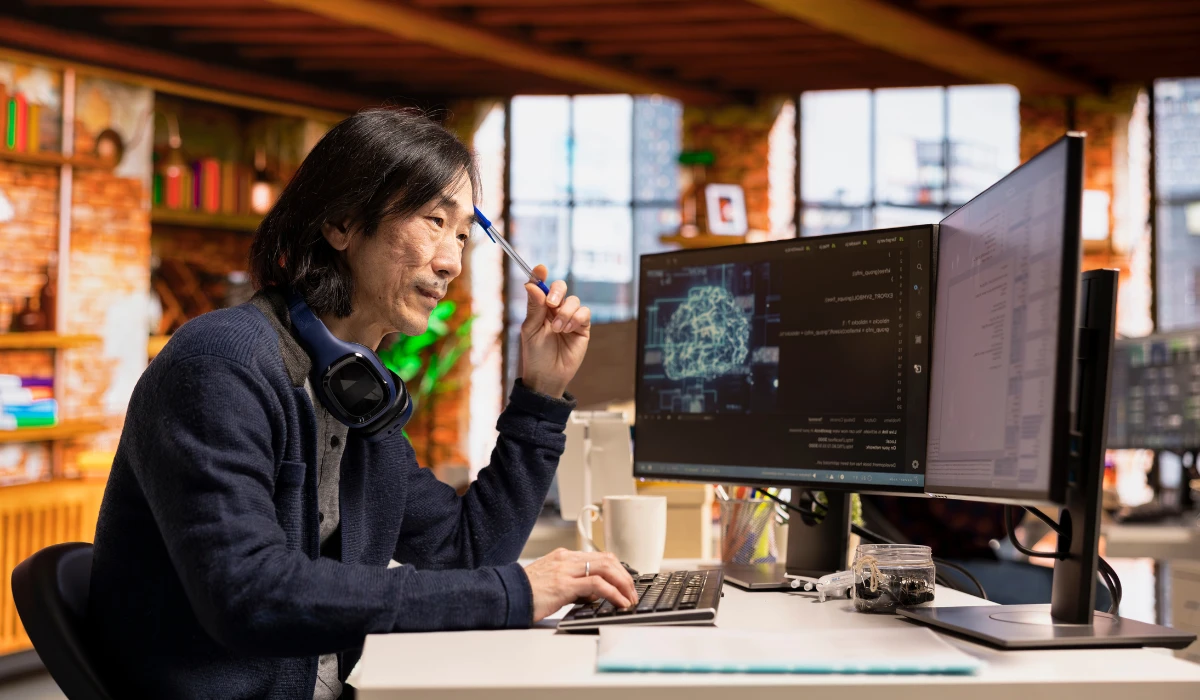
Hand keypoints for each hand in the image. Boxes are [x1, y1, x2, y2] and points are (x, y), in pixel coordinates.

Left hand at [518, 264, 590, 397]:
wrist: (548, 376)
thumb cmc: (535, 354)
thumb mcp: (530, 330)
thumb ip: (534, 307)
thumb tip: (531, 284)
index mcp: (539, 308)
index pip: (540, 286)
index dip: (540, 275)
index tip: (540, 269)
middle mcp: (555, 310)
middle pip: (560, 288)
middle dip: (557, 292)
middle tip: (552, 304)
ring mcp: (569, 317)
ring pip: (573, 300)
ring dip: (565, 313)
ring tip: (558, 329)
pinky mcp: (582, 327)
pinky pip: (584, 312)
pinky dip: (576, 318)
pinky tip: (568, 330)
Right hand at [523, 549, 637, 622]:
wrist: (504, 595)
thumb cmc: (525, 593)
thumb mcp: (552, 583)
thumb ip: (573, 585)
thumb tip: (593, 594)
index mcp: (563, 557)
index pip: (599, 557)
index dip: (617, 569)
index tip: (626, 583)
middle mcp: (566, 559)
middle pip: (607, 560)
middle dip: (625, 577)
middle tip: (632, 593)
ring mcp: (565, 570)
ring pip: (606, 568)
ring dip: (623, 584)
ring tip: (630, 599)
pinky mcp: (564, 584)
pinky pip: (597, 585)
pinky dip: (613, 593)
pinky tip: (619, 602)